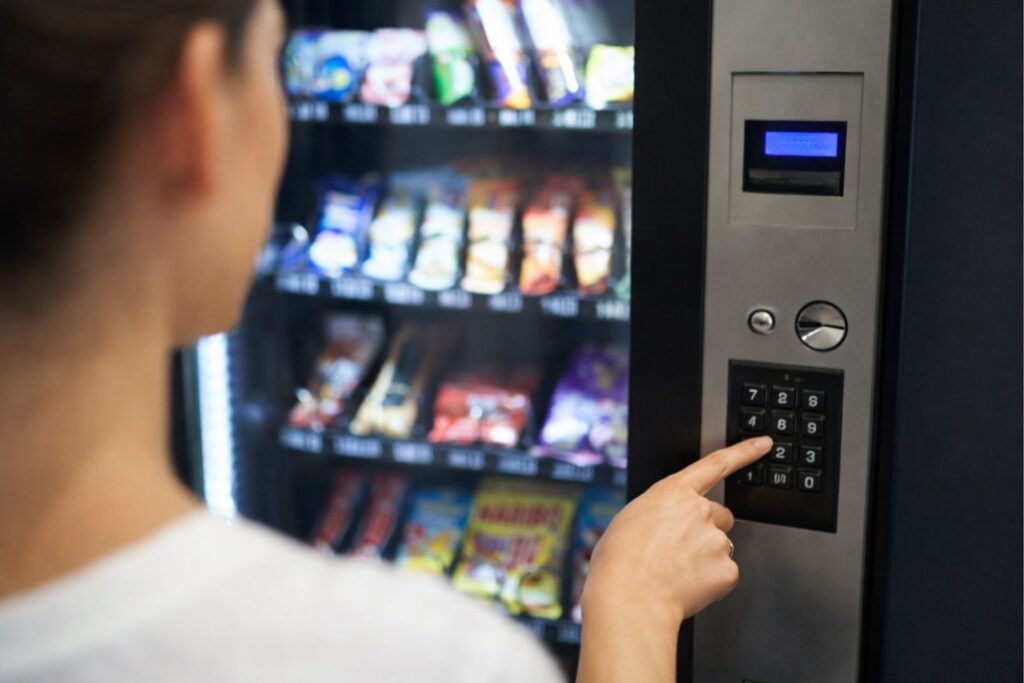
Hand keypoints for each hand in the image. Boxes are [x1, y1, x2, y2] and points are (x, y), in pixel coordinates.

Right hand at [582, 436, 772, 629]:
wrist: (629, 599)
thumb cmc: (619, 564)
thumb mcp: (630, 520)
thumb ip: (659, 514)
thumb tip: (668, 528)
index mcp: (672, 493)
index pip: (716, 464)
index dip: (744, 452)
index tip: (763, 444)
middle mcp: (699, 510)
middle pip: (720, 515)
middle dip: (707, 530)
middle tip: (680, 551)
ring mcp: (715, 540)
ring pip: (720, 547)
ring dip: (705, 559)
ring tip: (675, 574)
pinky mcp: (726, 570)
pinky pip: (725, 575)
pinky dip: (710, 583)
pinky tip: (686, 587)